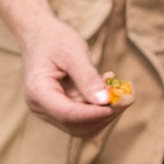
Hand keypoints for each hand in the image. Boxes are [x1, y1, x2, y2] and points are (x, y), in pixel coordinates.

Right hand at [20, 19, 130, 139]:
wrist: (40, 36)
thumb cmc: (54, 39)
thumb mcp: (73, 52)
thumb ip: (88, 77)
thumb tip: (105, 102)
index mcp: (38, 92)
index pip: (67, 113)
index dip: (92, 114)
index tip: (113, 107)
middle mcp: (41, 108)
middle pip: (75, 126)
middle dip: (102, 116)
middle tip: (125, 98)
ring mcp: (50, 113)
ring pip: (82, 128)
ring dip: (104, 115)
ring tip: (119, 93)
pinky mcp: (61, 112)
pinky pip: (84, 120)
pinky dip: (100, 110)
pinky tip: (108, 92)